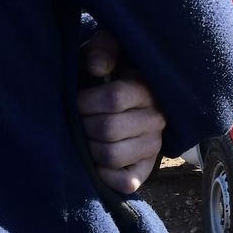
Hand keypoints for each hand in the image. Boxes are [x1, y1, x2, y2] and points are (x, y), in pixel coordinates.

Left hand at [78, 31, 167, 193]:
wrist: (117, 102)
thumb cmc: (106, 74)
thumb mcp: (105, 52)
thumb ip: (102, 50)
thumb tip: (98, 68)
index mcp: (146, 89)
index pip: (114, 98)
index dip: (86, 101)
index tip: (76, 100)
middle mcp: (156, 119)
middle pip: (109, 129)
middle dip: (83, 126)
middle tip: (77, 122)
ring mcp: (152, 146)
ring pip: (113, 156)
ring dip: (90, 149)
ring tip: (85, 140)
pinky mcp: (145, 169)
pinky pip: (127, 182)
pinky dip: (106, 176)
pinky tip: (95, 164)